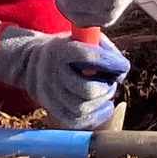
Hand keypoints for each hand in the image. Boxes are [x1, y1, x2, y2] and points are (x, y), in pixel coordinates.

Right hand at [0, 26, 129, 128]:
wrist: (32, 63)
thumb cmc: (67, 48)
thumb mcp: (81, 36)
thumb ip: (102, 47)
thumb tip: (121, 68)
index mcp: (61, 50)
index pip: (88, 56)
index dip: (110, 62)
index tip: (124, 66)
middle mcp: (53, 73)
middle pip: (87, 89)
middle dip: (107, 87)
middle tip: (113, 82)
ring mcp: (50, 94)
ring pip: (82, 107)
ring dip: (102, 101)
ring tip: (107, 91)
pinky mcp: (51, 109)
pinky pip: (75, 121)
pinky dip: (95, 117)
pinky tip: (106, 107)